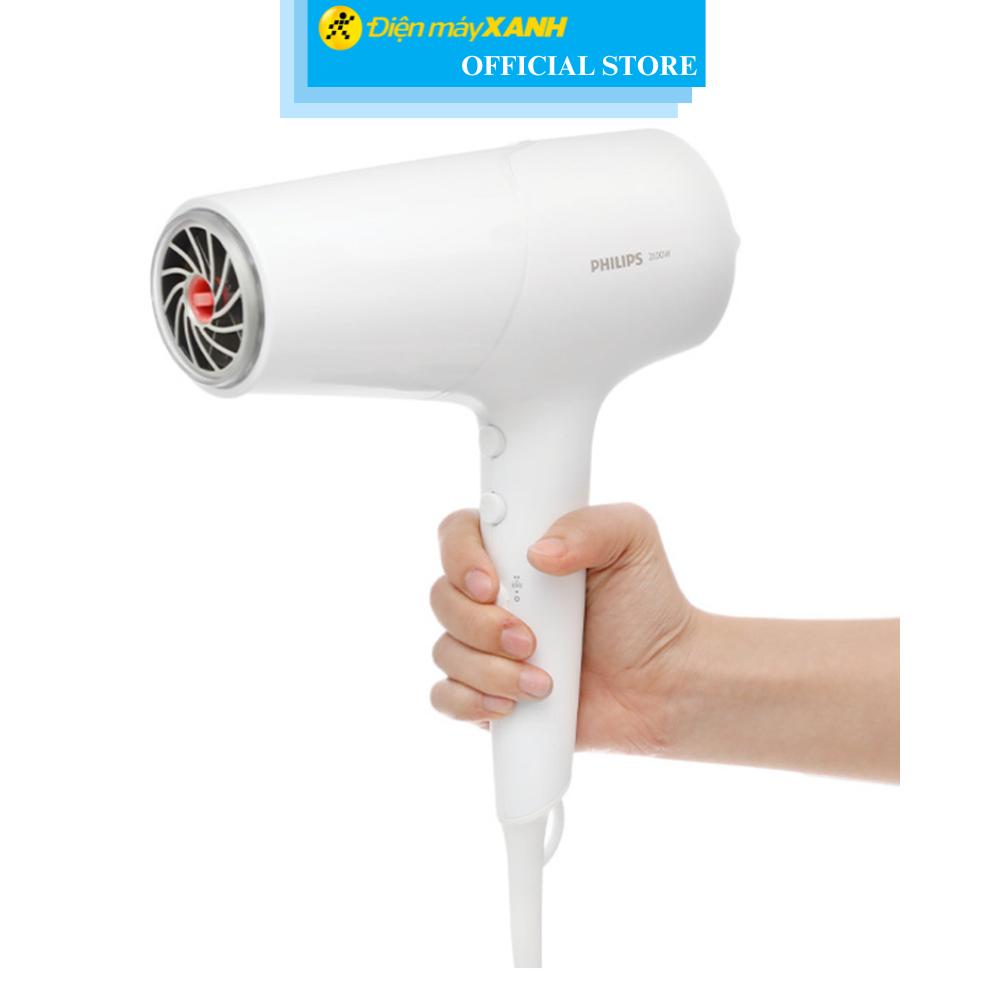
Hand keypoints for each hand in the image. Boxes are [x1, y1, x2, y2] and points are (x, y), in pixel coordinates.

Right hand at [429, 504, 691, 753]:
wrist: (666, 682)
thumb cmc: (648, 606)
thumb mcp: (632, 541)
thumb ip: (589, 525)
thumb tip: (538, 553)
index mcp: (514, 549)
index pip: (457, 534)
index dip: (460, 556)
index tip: (492, 583)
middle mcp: (492, 595)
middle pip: (441, 597)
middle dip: (479, 624)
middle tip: (530, 640)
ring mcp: (486, 646)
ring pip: (444, 651)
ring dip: (489, 670)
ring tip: (542, 683)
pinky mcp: (488, 692)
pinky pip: (445, 697)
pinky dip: (470, 702)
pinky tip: (511, 705)